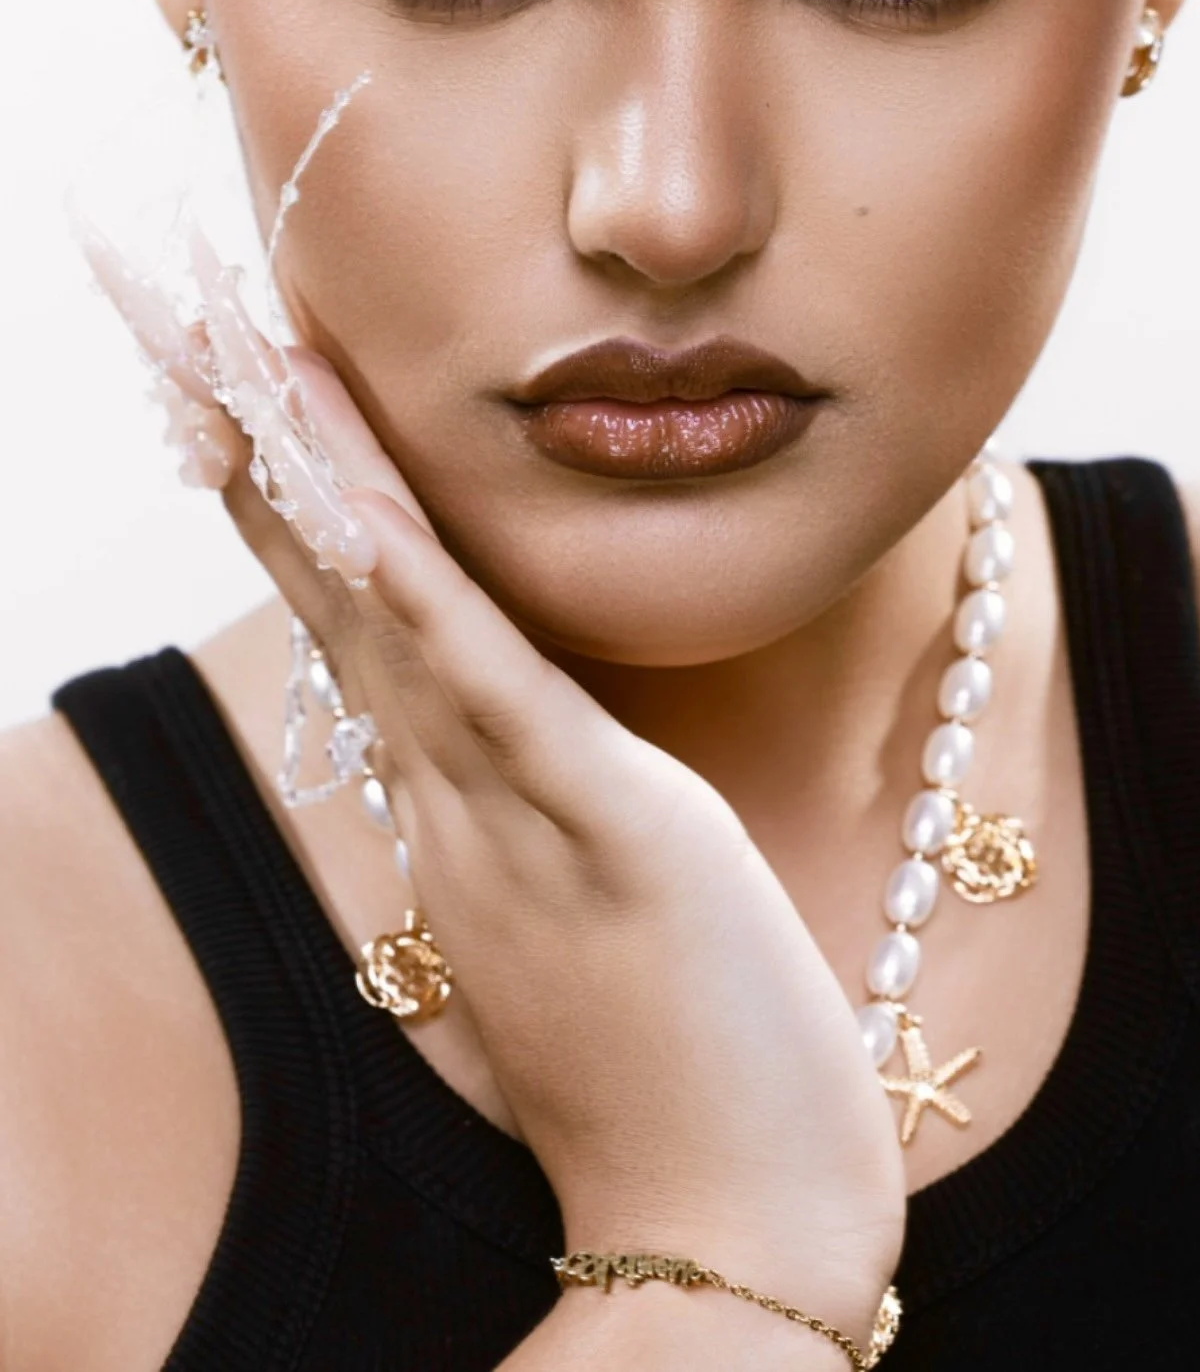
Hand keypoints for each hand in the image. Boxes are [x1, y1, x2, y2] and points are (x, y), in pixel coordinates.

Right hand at [86, 228, 904, 1344]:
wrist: (733, 1223)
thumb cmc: (672, 1044)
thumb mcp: (578, 874)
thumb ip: (523, 778)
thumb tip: (501, 692)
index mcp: (445, 773)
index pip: (337, 580)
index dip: (267, 457)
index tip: (210, 344)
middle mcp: (446, 775)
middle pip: (320, 562)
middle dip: (237, 417)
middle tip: (154, 288)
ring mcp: (508, 801)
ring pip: (380, 603)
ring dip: (301, 467)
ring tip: (225, 342)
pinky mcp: (604, 826)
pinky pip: (495, 694)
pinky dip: (426, 600)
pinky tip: (373, 513)